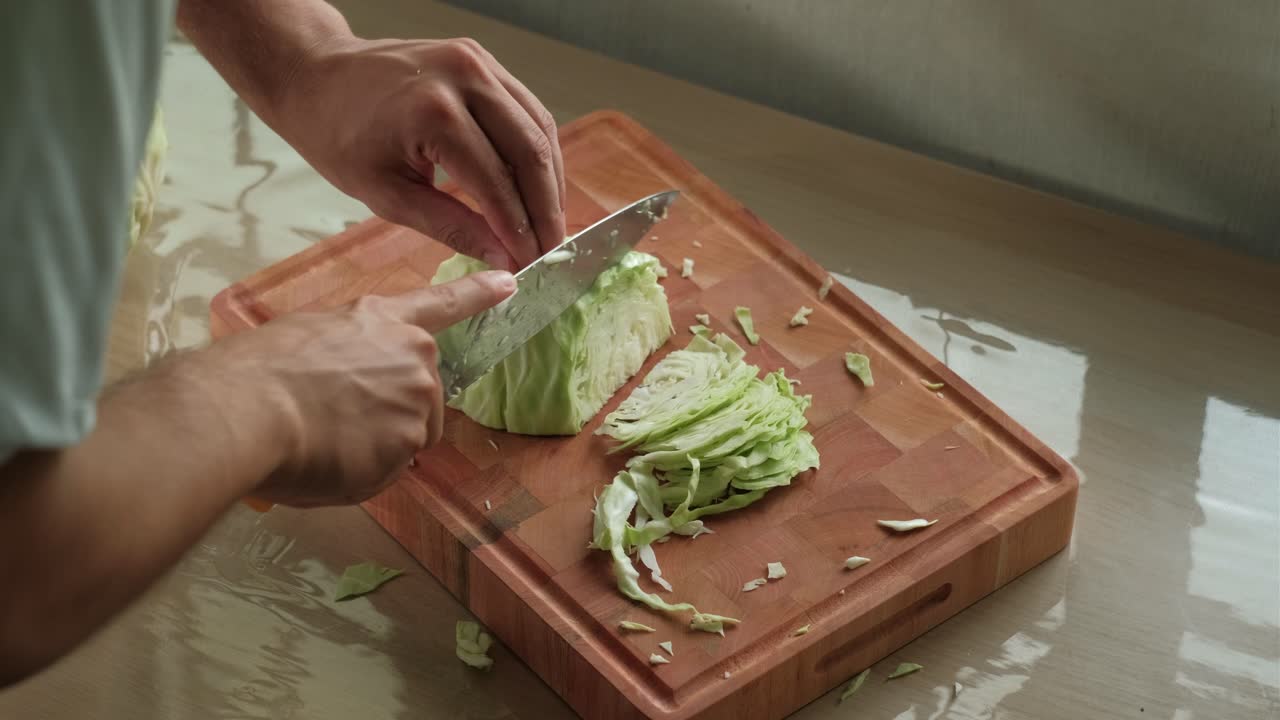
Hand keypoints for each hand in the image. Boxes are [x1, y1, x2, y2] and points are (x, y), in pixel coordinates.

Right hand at [195, 271, 514, 506]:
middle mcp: (413, 355)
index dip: (477, 294)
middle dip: (389, 416)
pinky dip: (363, 475)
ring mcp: (418, 399)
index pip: (442, 304)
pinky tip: (329, 459)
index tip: (509, 283)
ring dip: (375, 448)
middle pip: (421, 397)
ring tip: (325, 438)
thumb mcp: (306, 339)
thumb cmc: (258, 372)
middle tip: (335, 421)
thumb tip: (348, 391)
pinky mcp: (411, 441)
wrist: (247, 407)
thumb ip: (347, 357)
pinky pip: (390, 472)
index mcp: (383, 321)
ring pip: (406, 439)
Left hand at [274, 36, 565, 270]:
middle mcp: (465, 79)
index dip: (519, 231)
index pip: (497, 184)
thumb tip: (503, 262)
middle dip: (546, 210)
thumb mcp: (388, 195)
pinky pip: (528, 110)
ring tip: (550, 225)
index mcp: (434, 114)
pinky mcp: (484, 60)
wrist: (316, 76)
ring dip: (551, 182)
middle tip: (552, 252)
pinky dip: (539, 152)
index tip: (530, 266)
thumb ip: (452, 228)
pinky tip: (539, 187)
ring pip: (541, 129)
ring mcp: (478, 62)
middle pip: (531, 153)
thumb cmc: (338, 137)